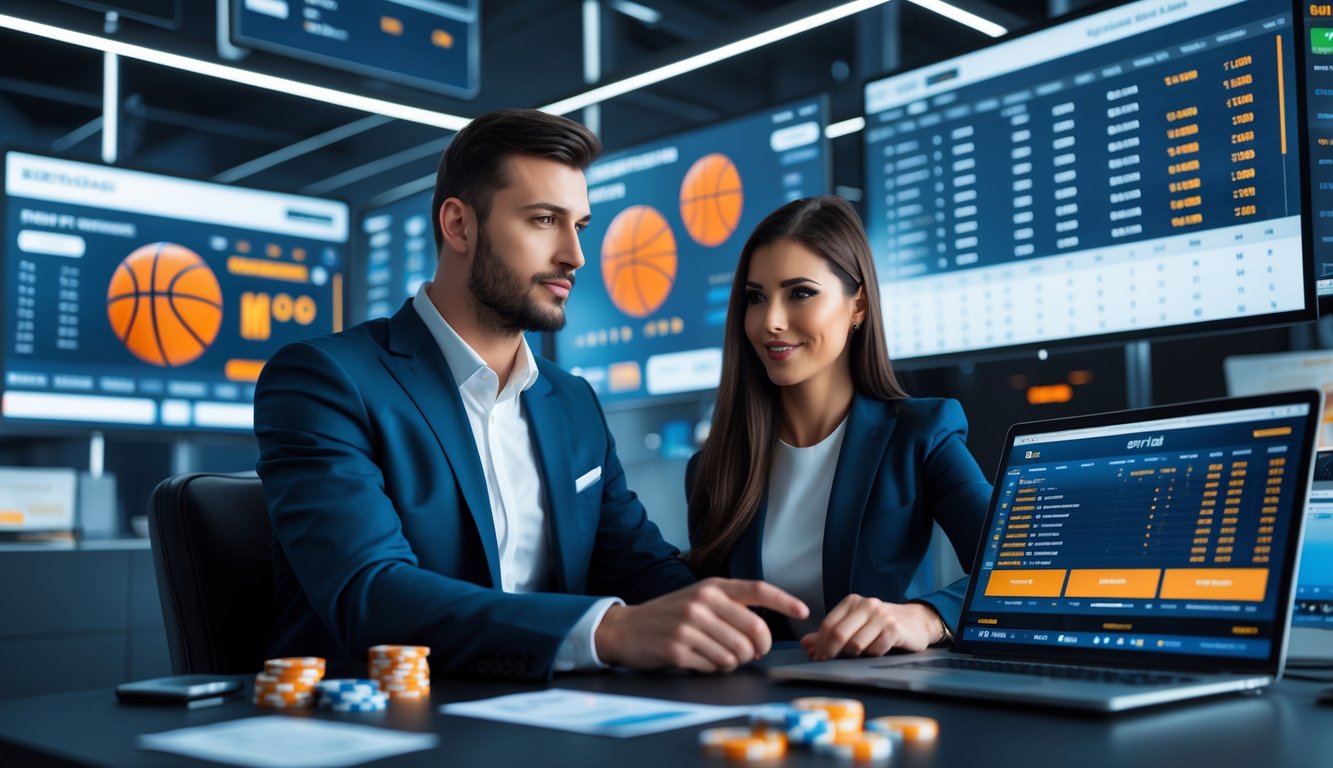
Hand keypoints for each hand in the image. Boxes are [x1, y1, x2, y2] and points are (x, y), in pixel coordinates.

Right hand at [595, 578, 808, 672]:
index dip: (784, 600)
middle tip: (750, 652)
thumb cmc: (669, 615)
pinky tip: (700, 660)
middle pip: (754, 630)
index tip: (803, 611)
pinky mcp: (678, 649)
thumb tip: (763, 632)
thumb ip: (729, 608)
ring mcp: (689, 626)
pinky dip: (714, 668)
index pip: (757, 590)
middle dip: (758, 648)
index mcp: (711, 587)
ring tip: (717, 656)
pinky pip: (715, 666)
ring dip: (734, 661)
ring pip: (736, 653)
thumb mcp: (699, 599)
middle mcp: (702, 603)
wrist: (627, 629)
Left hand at [799, 596, 940, 659]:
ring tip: (859, 655)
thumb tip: (806, 644)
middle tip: (827, 663)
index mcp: (852, 602)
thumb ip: (830, 634)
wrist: (915, 622)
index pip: (828, 625)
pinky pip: (874, 650)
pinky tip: (878, 650)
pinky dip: (873, 655)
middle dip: (830, 653)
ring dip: (854, 655)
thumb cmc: (880, 625)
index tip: (816, 658)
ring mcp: (881, 616)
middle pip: (838, 634)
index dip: (820, 644)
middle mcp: (866, 605)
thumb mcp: (855, 624)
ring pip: (856, 645)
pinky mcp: (894, 629)